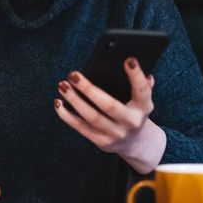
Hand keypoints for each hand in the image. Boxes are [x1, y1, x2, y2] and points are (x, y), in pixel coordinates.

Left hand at [54, 57, 166, 173]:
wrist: (134, 142)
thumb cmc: (133, 110)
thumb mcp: (142, 99)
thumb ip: (142, 83)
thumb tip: (133, 62)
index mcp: (143, 108)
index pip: (142, 91)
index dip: (136, 76)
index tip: (128, 60)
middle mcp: (131, 123)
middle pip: (109, 106)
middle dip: (89, 89)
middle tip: (73, 74)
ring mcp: (116, 134)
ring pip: (91, 117)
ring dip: (74, 100)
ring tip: (63, 85)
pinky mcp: (102, 142)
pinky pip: (81, 128)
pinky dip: (67, 115)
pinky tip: (58, 103)